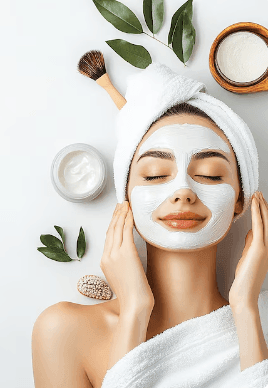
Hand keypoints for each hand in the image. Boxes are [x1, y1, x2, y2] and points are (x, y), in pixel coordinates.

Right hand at [100, 201, 154, 311]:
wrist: (135, 305)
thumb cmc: (133, 295)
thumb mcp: (122, 277)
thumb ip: (122, 263)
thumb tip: (129, 254)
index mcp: (105, 262)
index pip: (109, 238)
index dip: (113, 224)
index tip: (117, 214)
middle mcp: (107, 256)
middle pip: (111, 230)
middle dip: (116, 215)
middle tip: (121, 204)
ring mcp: (115, 254)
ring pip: (117, 228)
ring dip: (122, 214)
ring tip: (126, 204)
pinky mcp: (126, 253)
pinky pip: (126, 231)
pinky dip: (128, 220)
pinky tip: (131, 213)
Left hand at [229, 191, 267, 308]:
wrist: (244, 294)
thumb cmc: (245, 278)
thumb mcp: (248, 256)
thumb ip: (251, 244)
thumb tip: (252, 231)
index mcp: (267, 248)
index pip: (266, 227)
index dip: (263, 213)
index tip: (259, 201)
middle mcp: (269, 246)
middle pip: (268, 222)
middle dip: (264, 206)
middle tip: (259, 193)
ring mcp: (266, 247)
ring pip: (265, 221)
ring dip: (261, 206)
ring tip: (257, 194)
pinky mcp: (259, 247)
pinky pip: (259, 226)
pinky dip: (257, 213)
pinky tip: (254, 204)